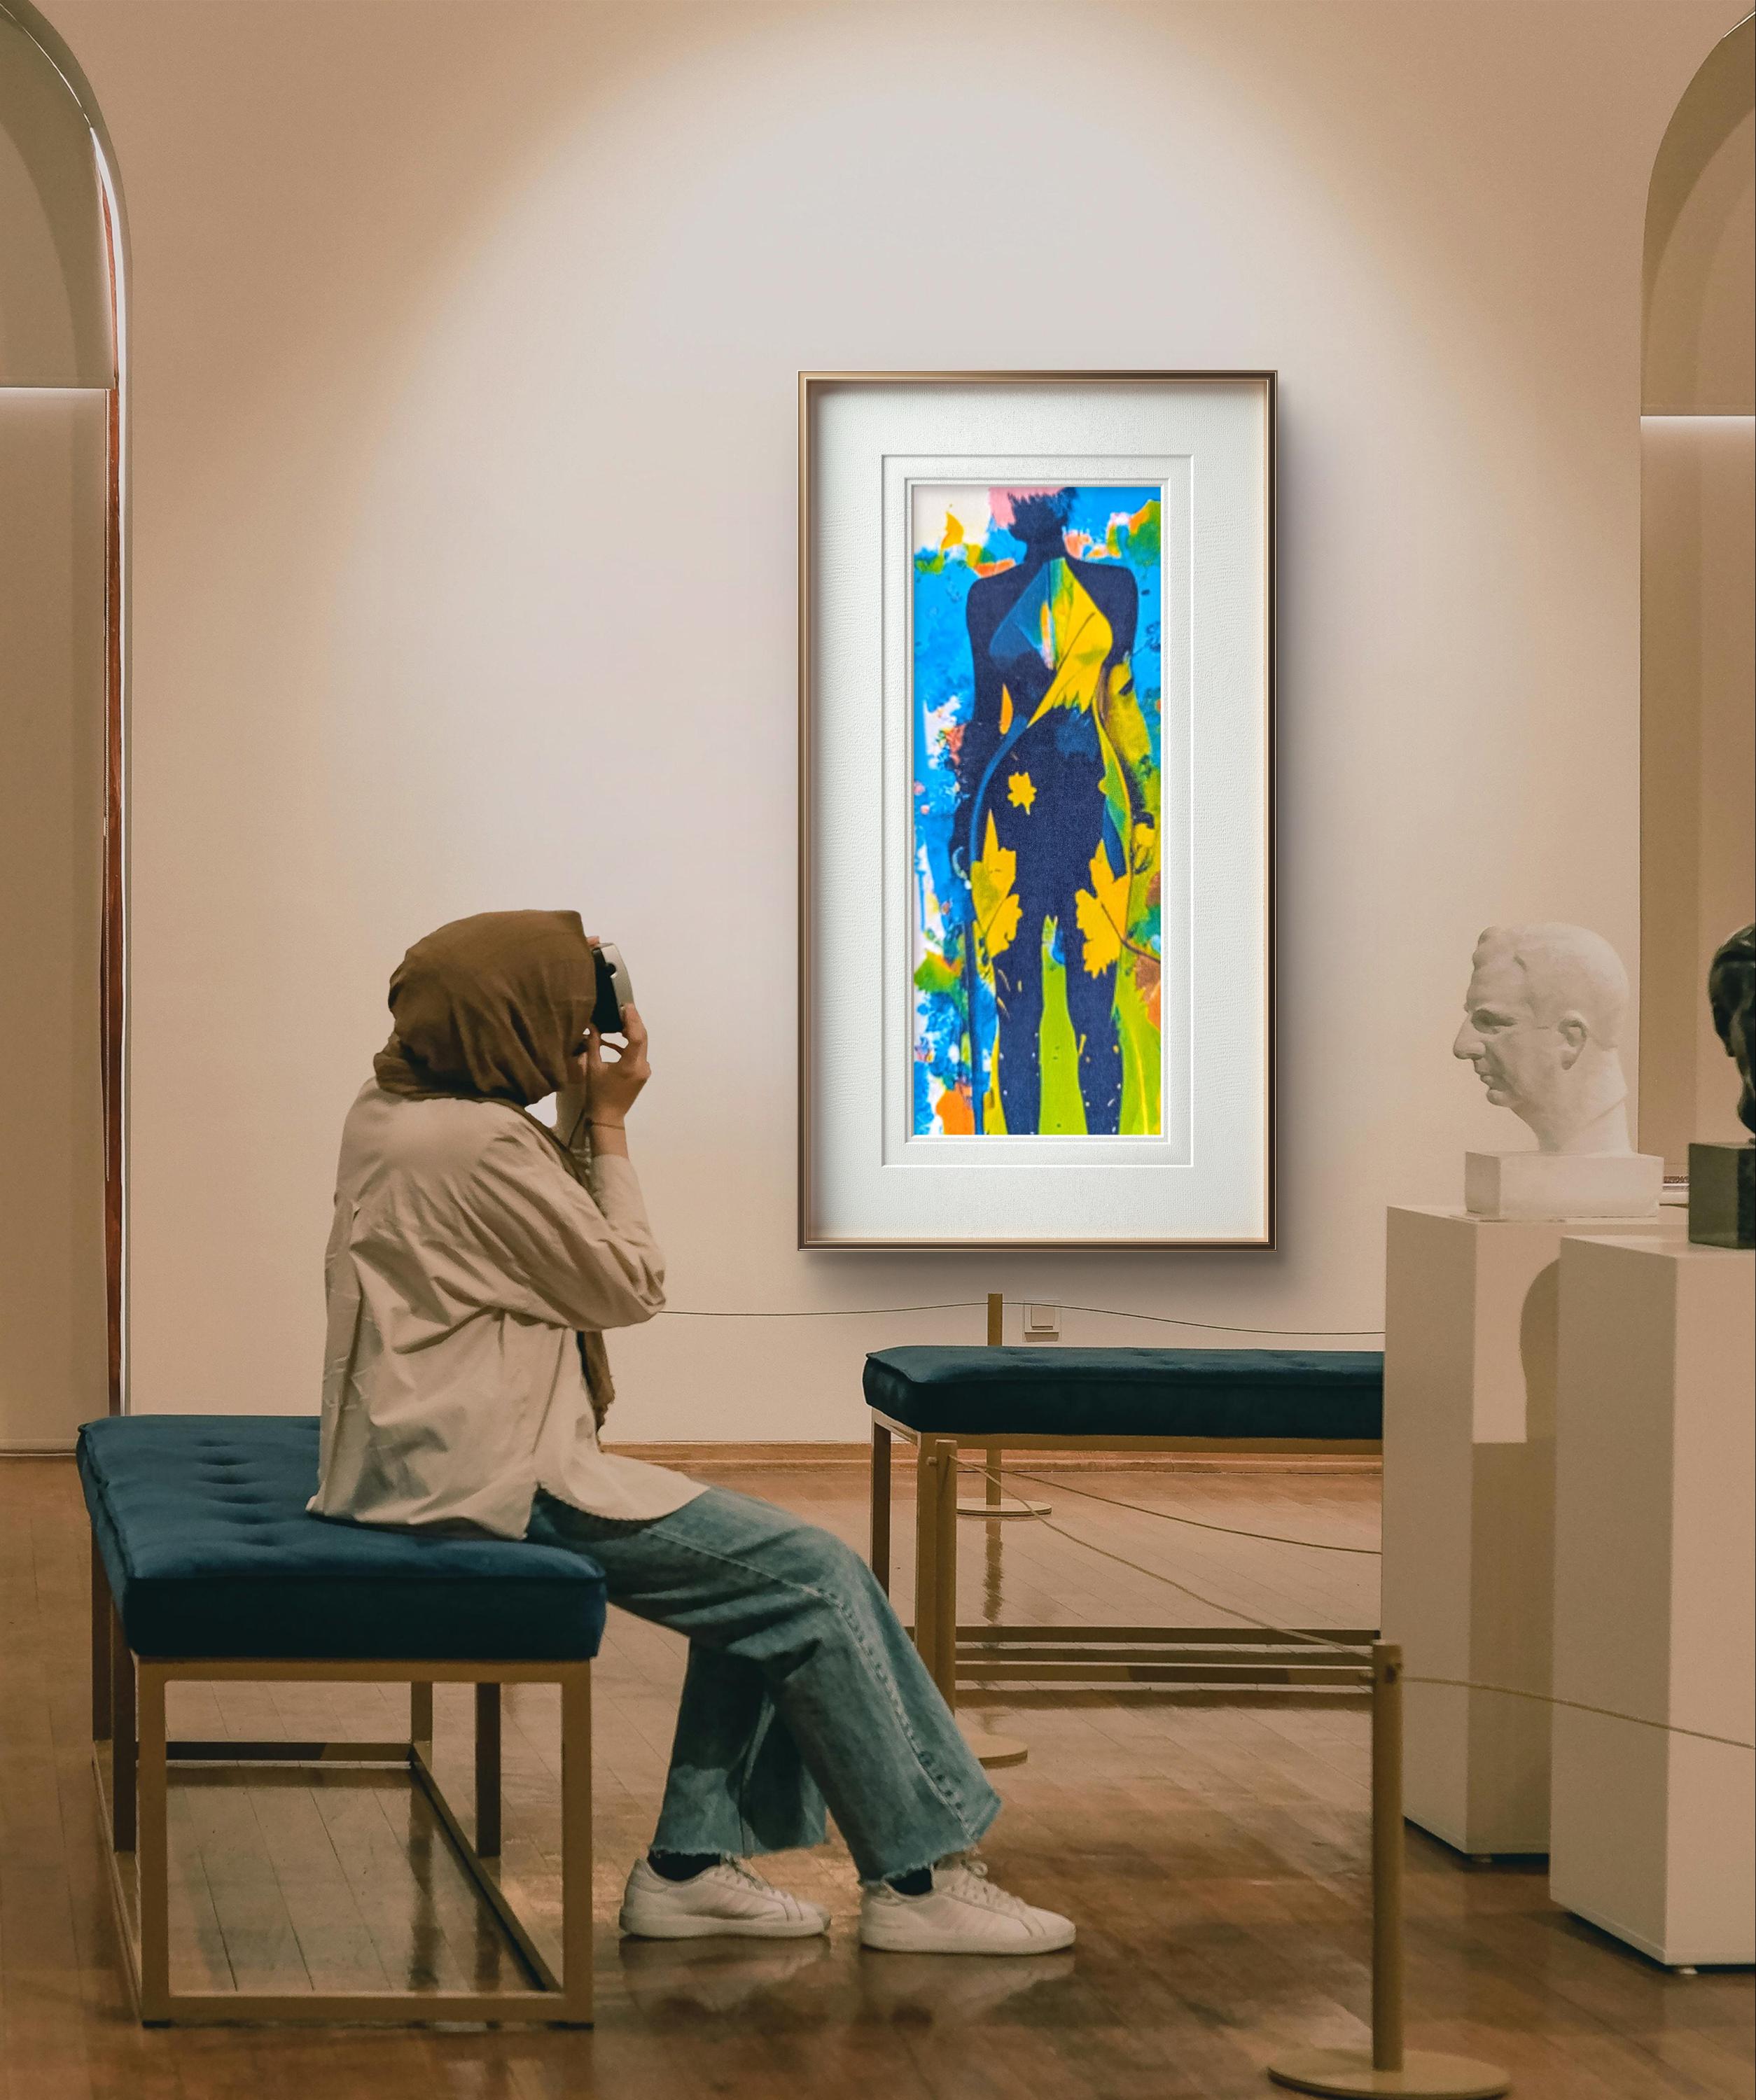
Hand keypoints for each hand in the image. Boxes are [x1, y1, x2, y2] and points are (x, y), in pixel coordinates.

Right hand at [575, 1003, 649, 1127]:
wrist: (608, 1117)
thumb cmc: (598, 1094)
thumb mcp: (593, 1068)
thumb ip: (594, 1045)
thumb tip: (592, 1025)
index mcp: (630, 1065)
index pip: (636, 1037)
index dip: (632, 1019)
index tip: (626, 1006)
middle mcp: (642, 1066)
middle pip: (642, 1038)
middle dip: (634, 1021)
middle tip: (624, 1006)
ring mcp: (645, 1070)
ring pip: (642, 1045)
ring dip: (632, 1031)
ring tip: (619, 1019)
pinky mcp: (642, 1073)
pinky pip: (638, 1053)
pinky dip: (629, 1045)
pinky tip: (615, 1040)